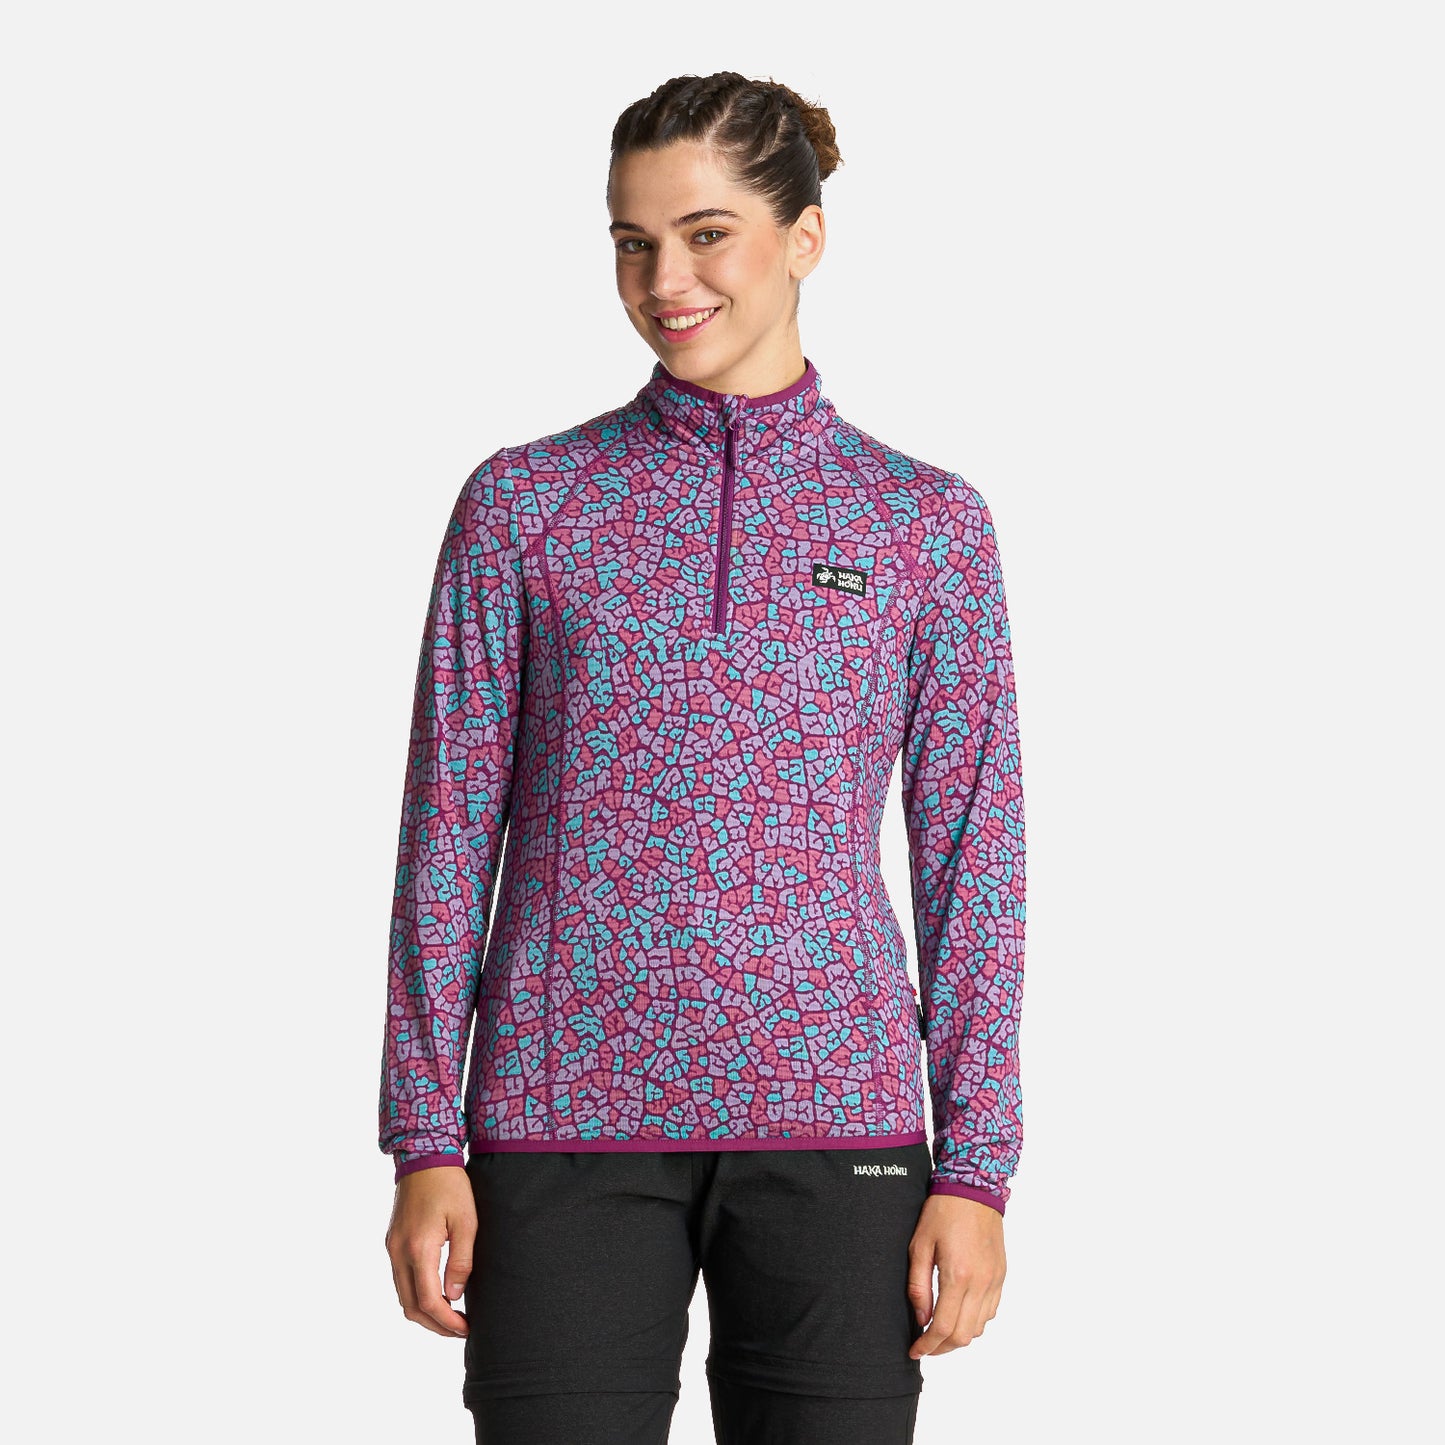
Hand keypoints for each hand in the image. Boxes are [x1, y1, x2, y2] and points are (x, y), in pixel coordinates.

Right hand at [385, 1165, 477, 1337]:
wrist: (424, 1157)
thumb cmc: (450, 1185)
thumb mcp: (467, 1221)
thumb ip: (461, 1261)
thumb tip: (454, 1296)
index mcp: (418, 1248)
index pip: (428, 1301)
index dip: (446, 1321)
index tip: (465, 1329)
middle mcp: (398, 1252)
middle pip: (410, 1307)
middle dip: (435, 1325)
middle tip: (460, 1330)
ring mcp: (392, 1248)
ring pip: (402, 1296)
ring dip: (424, 1313)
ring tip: (451, 1317)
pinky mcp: (392, 1242)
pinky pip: (400, 1280)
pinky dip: (416, 1295)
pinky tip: (436, 1295)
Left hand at [906, 1194, 1005, 1358]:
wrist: (973, 1188)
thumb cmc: (942, 1212)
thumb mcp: (919, 1245)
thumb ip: (918, 1285)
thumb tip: (920, 1318)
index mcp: (958, 1275)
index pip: (944, 1327)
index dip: (928, 1345)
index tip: (915, 1350)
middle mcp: (981, 1283)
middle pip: (964, 1335)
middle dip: (942, 1348)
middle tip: (924, 1346)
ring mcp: (994, 1280)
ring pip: (979, 1327)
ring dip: (959, 1336)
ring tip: (939, 1332)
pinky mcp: (1001, 1275)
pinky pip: (991, 1311)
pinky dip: (974, 1322)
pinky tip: (959, 1314)